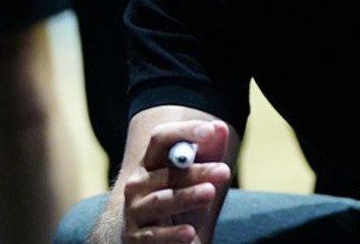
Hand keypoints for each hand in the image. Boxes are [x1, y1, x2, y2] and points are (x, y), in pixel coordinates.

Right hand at [122, 120, 232, 243]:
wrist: (157, 240)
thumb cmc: (179, 201)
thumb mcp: (196, 178)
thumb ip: (208, 152)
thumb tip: (220, 127)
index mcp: (151, 162)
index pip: (161, 139)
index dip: (184, 131)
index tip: (209, 130)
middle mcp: (138, 183)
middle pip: (168, 173)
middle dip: (198, 171)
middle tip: (224, 171)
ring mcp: (135, 210)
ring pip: (161, 201)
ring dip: (186, 197)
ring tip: (209, 192)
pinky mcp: (136, 237)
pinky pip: (154, 235)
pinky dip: (171, 234)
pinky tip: (189, 232)